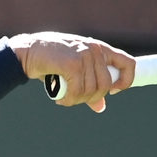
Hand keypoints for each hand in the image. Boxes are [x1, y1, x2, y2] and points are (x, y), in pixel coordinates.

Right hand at [9, 32, 134, 112]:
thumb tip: (101, 107)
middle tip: (75, 98)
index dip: (125, 82)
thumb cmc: (52, 60)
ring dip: (77, 101)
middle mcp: (95, 50)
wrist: (29, 51)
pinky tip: (60, 99)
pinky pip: (77, 92)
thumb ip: (90, 85)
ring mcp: (84, 56)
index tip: (113, 92)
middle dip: (91, 98)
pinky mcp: (72, 64)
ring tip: (65, 98)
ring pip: (90, 91)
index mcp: (100, 49)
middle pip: (105, 85)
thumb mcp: (75, 70)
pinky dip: (68, 100)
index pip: (128, 64)